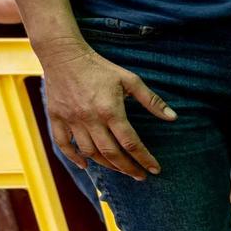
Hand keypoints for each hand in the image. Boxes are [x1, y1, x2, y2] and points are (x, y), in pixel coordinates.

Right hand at [34, 38, 175, 179]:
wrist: (63, 54)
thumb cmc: (100, 67)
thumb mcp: (130, 80)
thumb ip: (152, 101)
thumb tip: (173, 118)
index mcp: (110, 110)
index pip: (131, 143)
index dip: (144, 158)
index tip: (155, 169)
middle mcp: (90, 118)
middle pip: (111, 153)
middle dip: (128, 168)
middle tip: (140, 176)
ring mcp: (71, 119)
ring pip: (89, 152)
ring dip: (106, 165)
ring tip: (120, 169)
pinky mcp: (56, 117)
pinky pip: (62, 144)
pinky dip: (73, 157)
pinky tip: (85, 165)